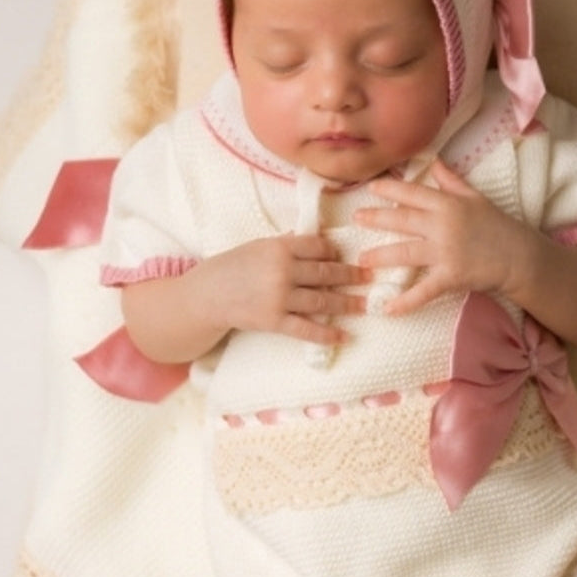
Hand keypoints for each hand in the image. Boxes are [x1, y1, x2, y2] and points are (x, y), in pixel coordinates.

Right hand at [207, 233, 367, 344]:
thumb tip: (317, 241)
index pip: (318, 246)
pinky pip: (306, 328)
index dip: (335, 251)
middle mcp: (282, 270)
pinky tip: (343, 335)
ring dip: (348, 303)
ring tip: (365, 305)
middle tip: (369, 278)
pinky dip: (326, 333)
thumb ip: (287, 244)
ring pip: (322, 300)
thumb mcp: (258, 246)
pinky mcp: (274, 321)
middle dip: (351, 276)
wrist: (206, 295)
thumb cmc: (232, 266)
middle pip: (326, 272)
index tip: (346, 256)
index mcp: (279, 247)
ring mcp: (279, 297)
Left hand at [355, 160, 532, 314]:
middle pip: (404, 220)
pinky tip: (387, 309)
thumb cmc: (498, 226)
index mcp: (449, 205)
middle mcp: (444, 226)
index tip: (371, 187)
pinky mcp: (451, 276)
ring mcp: (446, 252)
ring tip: (361, 260)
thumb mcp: (476, 197)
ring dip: (382, 256)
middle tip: (355, 218)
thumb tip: (434, 161)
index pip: (414, 194)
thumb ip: (452, 181)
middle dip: (377, 218)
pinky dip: (406, 301)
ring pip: (407, 253)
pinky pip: (424, 290)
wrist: (520, 256)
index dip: (391, 190)